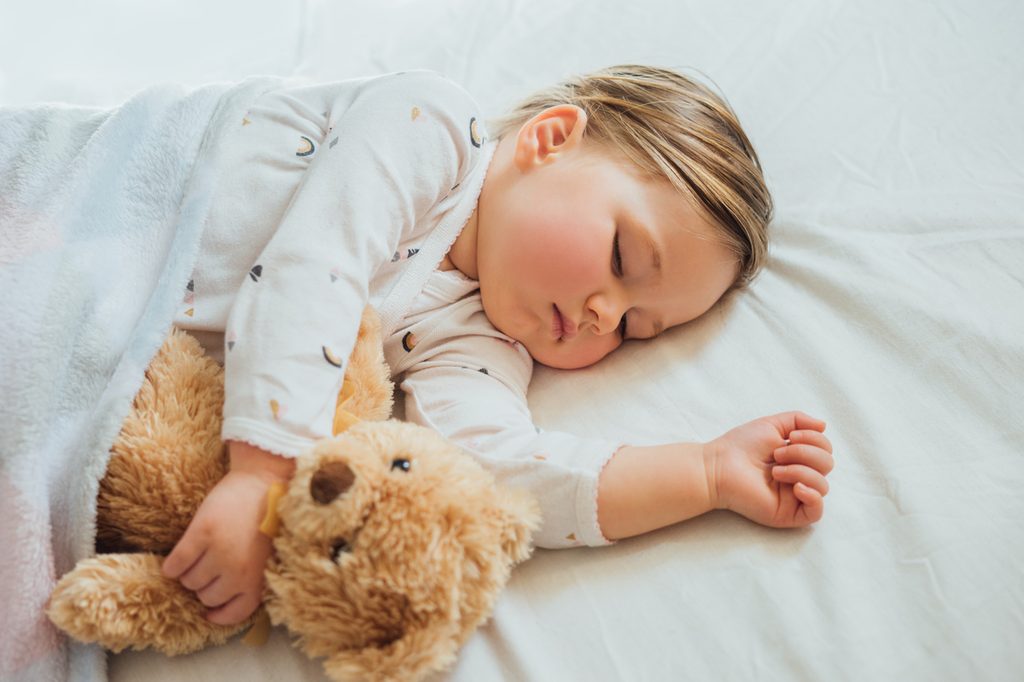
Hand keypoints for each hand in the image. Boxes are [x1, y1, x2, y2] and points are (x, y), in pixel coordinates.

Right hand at [162, 442, 294, 624]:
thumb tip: (221, 603)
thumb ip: (249, 579)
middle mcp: (238, 572)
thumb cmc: (266, 518)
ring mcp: (219, 553)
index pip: (235, 614)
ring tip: (198, 557)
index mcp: (257, 579)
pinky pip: (176, 564)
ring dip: (189, 573)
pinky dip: (172, 566)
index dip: (219, 615)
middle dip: (205, 586)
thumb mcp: (265, 557)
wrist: (262, 482)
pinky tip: (176, 560)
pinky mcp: (201, 534)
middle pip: (206, 597)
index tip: (210, 612)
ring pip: (189, 581)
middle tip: (208, 568)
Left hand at [705, 411, 832, 527]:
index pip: (825, 450)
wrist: (719, 466)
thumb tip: (823, 425)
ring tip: (775, 471)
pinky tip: (796, 487)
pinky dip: (813, 497)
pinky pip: (816, 512)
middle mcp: (799, 476)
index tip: (790, 437)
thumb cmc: (741, 446)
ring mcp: (795, 496)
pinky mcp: (788, 514)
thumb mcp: (773, 425)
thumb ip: (799, 420)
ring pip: (823, 486)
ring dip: (801, 471)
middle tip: (777, 454)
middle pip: (827, 465)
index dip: (814, 440)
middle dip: (805, 453)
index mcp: (798, 458)